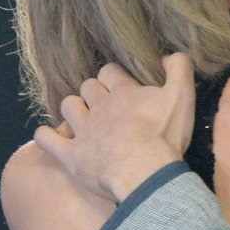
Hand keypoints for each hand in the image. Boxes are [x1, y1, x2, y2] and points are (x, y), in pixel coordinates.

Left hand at [34, 54, 195, 201]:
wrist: (146, 173)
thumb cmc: (165, 136)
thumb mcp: (182, 97)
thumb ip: (179, 69)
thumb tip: (167, 56)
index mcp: (123, 92)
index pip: (109, 71)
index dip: (113, 77)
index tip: (121, 87)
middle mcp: (99, 107)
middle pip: (88, 87)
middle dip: (94, 93)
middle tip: (106, 107)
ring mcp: (83, 130)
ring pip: (68, 107)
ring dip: (74, 110)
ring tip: (83, 119)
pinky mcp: (72, 155)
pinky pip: (48, 139)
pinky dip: (46, 135)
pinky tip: (51, 136)